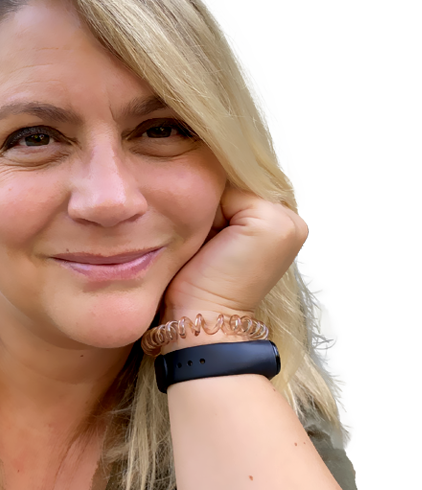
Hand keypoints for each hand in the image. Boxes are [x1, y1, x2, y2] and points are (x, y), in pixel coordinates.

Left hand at [162, 183, 307, 325]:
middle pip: (235, 182)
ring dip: (211, 206)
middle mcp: (290, 218)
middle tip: (208, 242)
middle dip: (213, 202)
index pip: (239, 184)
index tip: (206, 234)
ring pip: (231, 185)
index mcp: (280, 221)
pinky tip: (212, 242)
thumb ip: (225, 202)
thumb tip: (213, 171)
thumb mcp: (215, 233)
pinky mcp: (273, 222)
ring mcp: (287, 220)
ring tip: (210, 243)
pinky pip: (229, 191)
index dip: (214, 202)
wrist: (205, 318)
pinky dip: (210, 211)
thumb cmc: (200, 284)